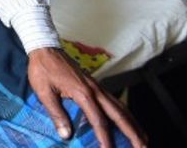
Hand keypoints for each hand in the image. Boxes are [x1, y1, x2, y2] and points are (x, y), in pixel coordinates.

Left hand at [27, 48, 145, 147]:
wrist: (46, 49)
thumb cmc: (43, 69)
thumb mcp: (43, 92)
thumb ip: (56, 113)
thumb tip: (66, 135)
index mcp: (83, 93)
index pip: (98, 120)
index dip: (104, 137)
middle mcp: (95, 90)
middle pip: (119, 114)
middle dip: (132, 132)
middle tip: (143, 147)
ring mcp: (97, 87)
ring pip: (121, 108)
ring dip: (133, 124)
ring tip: (142, 139)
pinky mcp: (96, 86)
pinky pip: (115, 102)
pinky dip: (125, 114)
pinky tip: (128, 122)